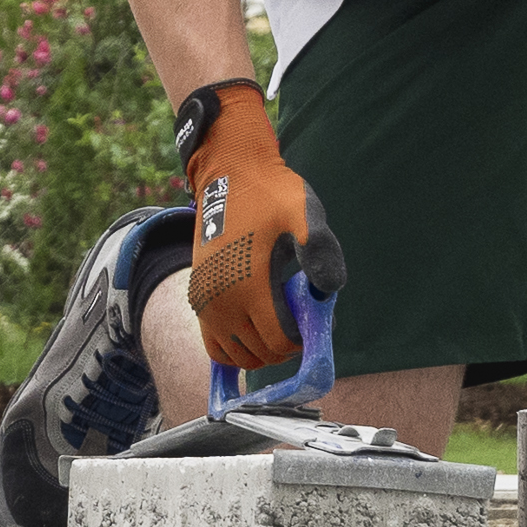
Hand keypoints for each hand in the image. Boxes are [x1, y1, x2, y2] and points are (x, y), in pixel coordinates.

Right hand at [172, 78, 345, 368]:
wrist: (228, 172)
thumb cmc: (271, 193)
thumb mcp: (303, 214)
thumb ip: (319, 249)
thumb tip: (329, 290)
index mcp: (250, 285)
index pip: (280, 342)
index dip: (302, 339)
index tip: (312, 317)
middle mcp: (222, 301)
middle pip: (261, 353)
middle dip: (286, 344)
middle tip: (297, 314)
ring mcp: (205, 303)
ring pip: (237, 355)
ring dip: (262, 349)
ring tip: (277, 319)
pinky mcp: (197, 298)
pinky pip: (214, 345)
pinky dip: (235, 348)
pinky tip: (253, 329)